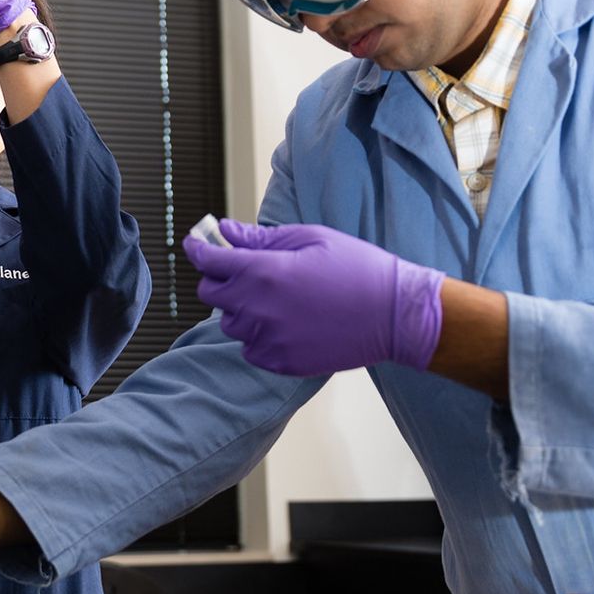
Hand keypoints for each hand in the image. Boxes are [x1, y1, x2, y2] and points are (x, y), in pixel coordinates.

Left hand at [181, 220, 444, 375]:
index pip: (208, 261)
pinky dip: (258, 336)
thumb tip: (224, 230)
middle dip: (221, 279)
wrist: (395, 315)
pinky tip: (287, 323)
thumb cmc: (356, 268)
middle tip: (246, 271)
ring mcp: (267, 339)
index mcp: (262, 272)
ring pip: (230, 323)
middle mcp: (256, 308)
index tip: (198, 243)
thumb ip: (259, 238)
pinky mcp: (281, 362)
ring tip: (277, 300)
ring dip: (241, 309)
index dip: (199, 249)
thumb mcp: (308, 239)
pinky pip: (250, 349)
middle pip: (210, 294)